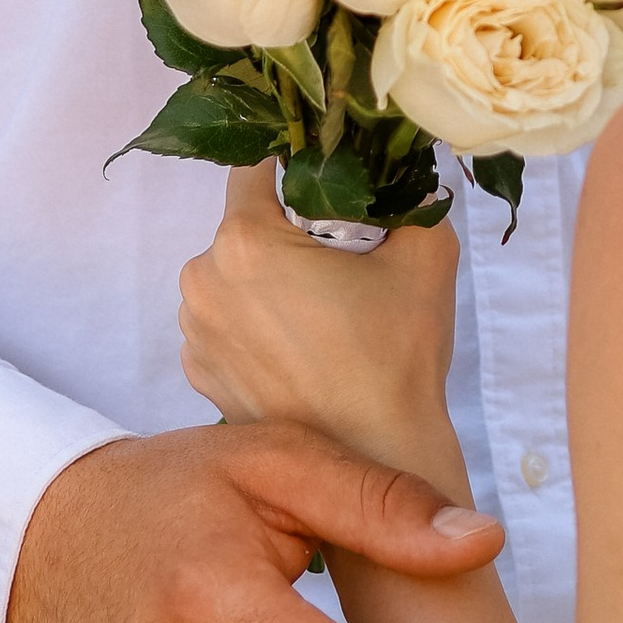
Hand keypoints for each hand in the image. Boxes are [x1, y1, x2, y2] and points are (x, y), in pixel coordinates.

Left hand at [180, 164, 462, 463]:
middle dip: (290, 230)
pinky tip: (303, 350)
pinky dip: (258, 324)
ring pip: (234, 275)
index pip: (255, 165)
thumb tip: (401, 165)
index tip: (332, 181)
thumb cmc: (396, 355)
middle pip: (246, 225)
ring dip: (269, 279)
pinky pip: (228, 322)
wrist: (376, 460)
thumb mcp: (426, 251)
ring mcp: (196, 333)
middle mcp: (203, 282)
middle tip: (344, 261)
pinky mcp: (201, 374)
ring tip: (325, 314)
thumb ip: (411, 191)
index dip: (296, 162)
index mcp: (244, 241)